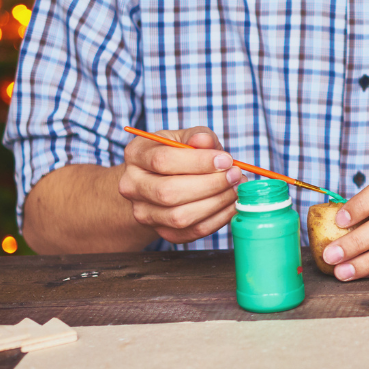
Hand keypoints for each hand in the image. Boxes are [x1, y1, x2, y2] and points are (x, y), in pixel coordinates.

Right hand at [116, 126, 242, 243]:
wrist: (159, 181)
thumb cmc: (176, 154)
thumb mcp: (184, 137)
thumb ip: (197, 136)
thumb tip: (205, 141)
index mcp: (136, 155)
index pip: (163, 160)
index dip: (198, 162)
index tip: (226, 160)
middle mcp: (132, 186)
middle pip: (169, 192)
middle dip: (210, 184)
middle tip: (235, 175)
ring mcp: (143, 212)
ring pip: (180, 217)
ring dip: (216, 203)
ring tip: (236, 189)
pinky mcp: (161, 232)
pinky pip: (191, 232)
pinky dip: (217, 220)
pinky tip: (231, 205)